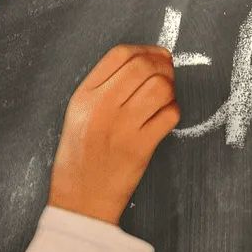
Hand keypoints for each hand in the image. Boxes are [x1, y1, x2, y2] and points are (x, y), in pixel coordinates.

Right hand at [48, 44, 178, 224]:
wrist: (80, 201)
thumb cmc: (80, 157)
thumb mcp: (78, 114)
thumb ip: (105, 87)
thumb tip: (145, 62)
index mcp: (84, 96)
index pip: (119, 54)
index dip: (144, 50)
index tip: (155, 56)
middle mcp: (102, 107)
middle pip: (143, 66)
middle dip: (162, 65)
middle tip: (167, 73)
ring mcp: (122, 127)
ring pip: (160, 87)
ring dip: (170, 88)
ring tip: (163, 98)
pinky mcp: (141, 147)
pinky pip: (169, 115)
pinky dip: (173, 111)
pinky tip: (163, 117)